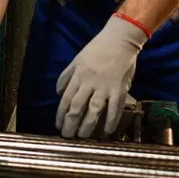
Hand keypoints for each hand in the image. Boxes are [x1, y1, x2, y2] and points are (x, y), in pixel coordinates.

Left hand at [55, 15, 147, 138]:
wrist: (120, 39)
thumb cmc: (97, 48)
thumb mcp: (77, 59)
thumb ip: (66, 76)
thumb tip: (58, 92)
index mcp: (78, 76)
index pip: (66, 100)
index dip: (61, 115)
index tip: (59, 126)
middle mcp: (89, 83)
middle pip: (77, 108)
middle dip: (71, 125)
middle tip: (68, 137)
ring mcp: (104, 87)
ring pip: (93, 111)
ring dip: (87, 126)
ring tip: (83, 138)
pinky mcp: (119, 89)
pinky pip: (114, 109)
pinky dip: (111, 121)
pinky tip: (107, 132)